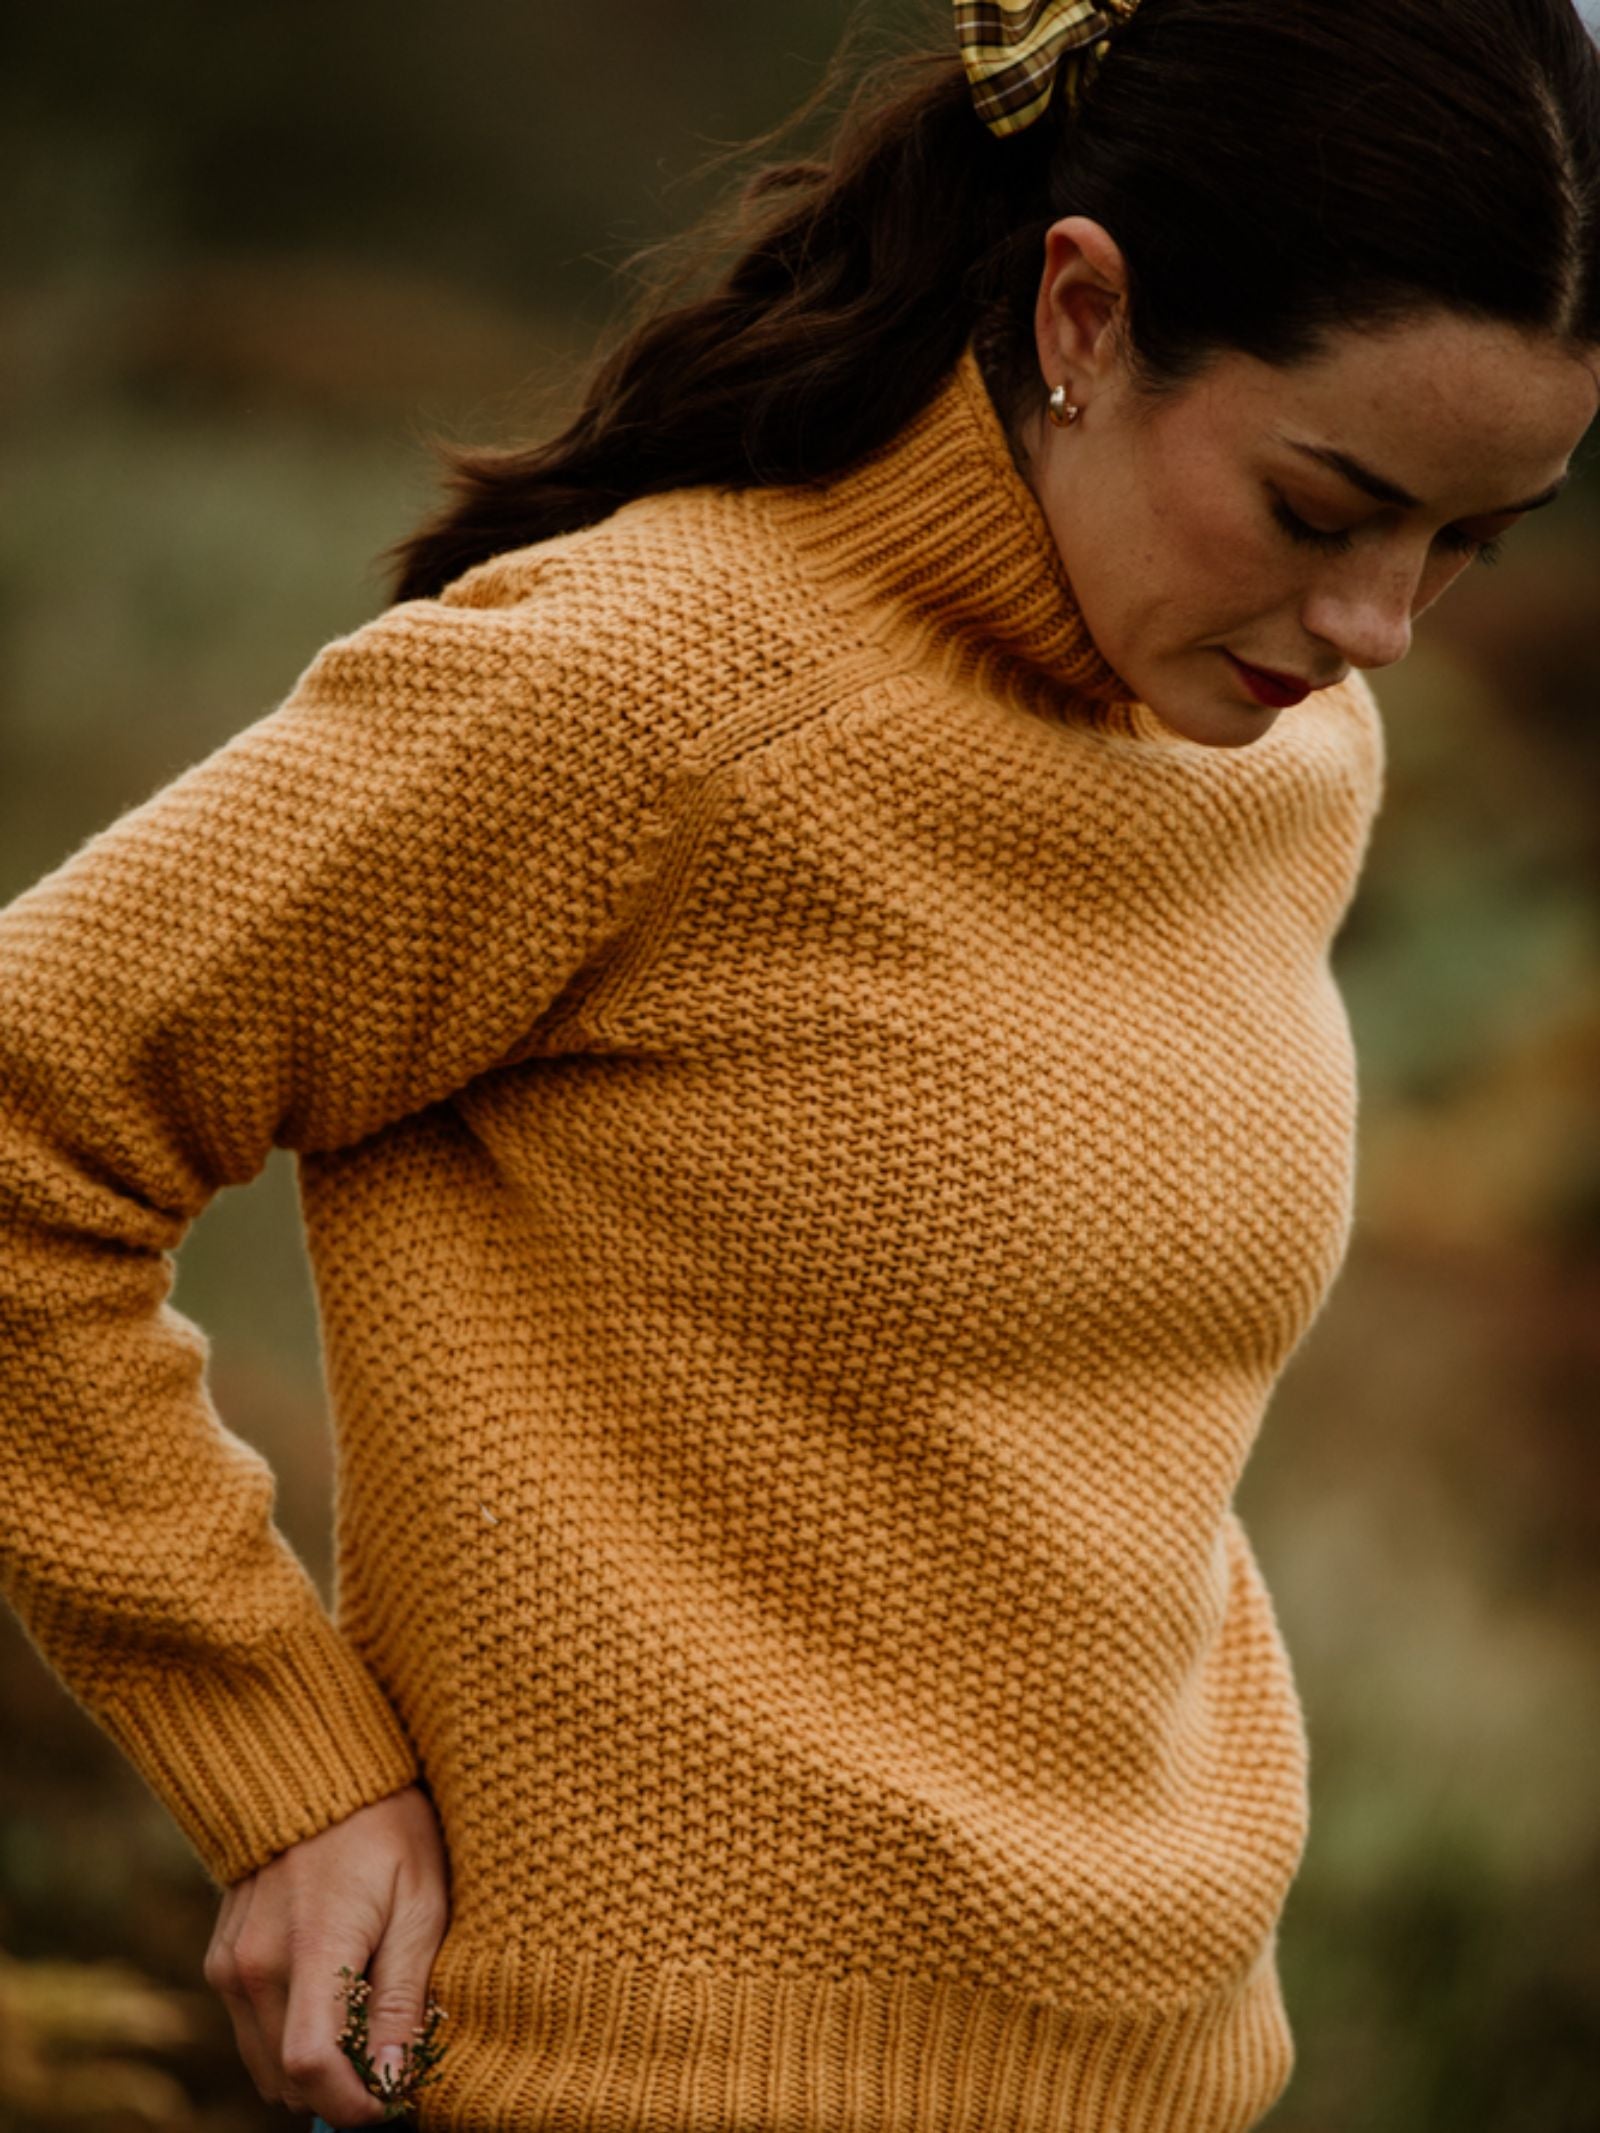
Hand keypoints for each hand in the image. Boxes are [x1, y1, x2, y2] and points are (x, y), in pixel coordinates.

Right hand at [203, 1783, 449, 2122]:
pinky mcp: (220, 1960)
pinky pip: (252, 2029)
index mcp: (310, 1949)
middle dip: (340, 2088)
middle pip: (288, 2080)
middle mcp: (253, 1967)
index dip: (353, 2104)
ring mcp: (228, 1965)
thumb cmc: (385, 1829)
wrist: (316, 1769)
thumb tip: (393, 2079)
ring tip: (366, 2021)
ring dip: (314, 2065)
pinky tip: (332, 1994)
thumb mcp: (419, 1903)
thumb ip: (402, 1996)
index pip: (313, 2067)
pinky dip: (289, 2035)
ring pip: (266, 2063)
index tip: (393, 2101)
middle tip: (391, 2058)